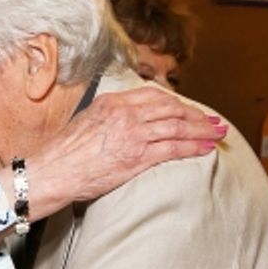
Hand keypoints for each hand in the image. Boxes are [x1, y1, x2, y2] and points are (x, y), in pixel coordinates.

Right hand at [0, 86, 226, 219]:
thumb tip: (122, 122)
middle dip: (196, 115)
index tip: (188, 109)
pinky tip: (204, 149)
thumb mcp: (85, 121)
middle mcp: (124, 114)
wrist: (51, 172)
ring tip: (216, 133)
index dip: (177, 102)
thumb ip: (107, 117)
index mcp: (111, 102)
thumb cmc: (61, 154)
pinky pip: (172, 149)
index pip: (154, 96)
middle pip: (171, 108)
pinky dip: (192, 147)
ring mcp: (132, 135)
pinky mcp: (136, 157)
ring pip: (177, 126)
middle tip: (212, 121)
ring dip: (201, 130)